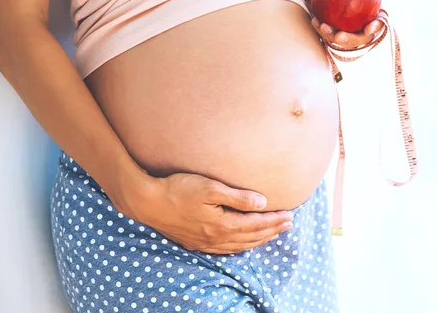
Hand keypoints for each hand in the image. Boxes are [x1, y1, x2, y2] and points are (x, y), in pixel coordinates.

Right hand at [109, 167, 293, 253]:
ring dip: (259, 240)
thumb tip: (262, 201)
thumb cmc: (178, 189)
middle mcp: (216, 238)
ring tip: (272, 233)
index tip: (289, 215)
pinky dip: (241, 246)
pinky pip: (226, 249)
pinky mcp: (196, 243)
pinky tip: (243, 243)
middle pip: (251, 237)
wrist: (148, 202)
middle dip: (272, 231)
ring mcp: (206, 243)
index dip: (274, 220)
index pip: (256, 224)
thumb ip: (237, 196)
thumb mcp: (210, 187)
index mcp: (222, 224)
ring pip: (240, 245)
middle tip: (288, 224)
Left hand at [303, 0, 384, 48]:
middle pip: (361, 38)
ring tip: (324, 27)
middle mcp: (360, 25)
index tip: (367, 29)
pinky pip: (328, 36)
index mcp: (371, 11)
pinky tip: (315, 21)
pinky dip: (322, 30)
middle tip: (339, 36)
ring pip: (344, 41)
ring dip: (333, 37)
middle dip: (352, 40)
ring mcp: (346, 32)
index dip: (376, 27)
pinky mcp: (332, 34)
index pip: (379, 21)